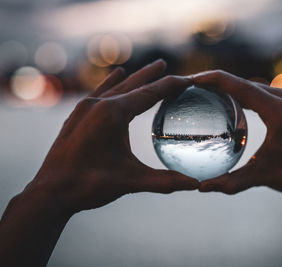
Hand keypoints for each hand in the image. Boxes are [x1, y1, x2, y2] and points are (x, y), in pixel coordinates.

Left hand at [28, 59, 198, 213]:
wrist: (50, 193)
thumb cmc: (89, 184)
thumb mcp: (131, 181)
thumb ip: (165, 181)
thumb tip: (196, 185)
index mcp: (113, 113)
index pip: (150, 94)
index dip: (171, 85)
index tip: (188, 80)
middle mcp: (98, 104)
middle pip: (133, 84)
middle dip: (152, 75)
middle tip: (166, 64)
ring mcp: (85, 108)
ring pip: (116, 87)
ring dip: (134, 78)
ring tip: (149, 69)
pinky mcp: (77, 116)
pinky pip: (99, 93)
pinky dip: (111, 83)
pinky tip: (115, 75)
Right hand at [193, 70, 281, 193]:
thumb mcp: (264, 177)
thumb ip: (232, 182)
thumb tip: (202, 187)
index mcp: (279, 112)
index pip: (239, 86)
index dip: (213, 79)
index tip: (192, 80)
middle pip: (243, 83)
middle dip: (217, 82)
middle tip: (193, 87)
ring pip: (252, 85)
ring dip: (230, 87)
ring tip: (206, 92)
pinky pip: (261, 91)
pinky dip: (243, 94)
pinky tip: (229, 101)